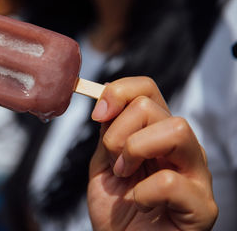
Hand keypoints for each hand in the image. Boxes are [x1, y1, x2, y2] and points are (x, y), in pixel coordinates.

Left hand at [87, 77, 217, 230]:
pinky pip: (170, 182)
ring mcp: (195, 174)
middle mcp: (180, 147)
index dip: (119, 92)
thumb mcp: (103, 162)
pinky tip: (139, 202)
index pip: (147, 89)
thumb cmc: (116, 209)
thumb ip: (109, 131)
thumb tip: (107, 96)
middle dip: (118, 132)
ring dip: (135, 151)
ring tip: (124, 175)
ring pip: (176, 129)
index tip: (97, 114)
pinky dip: (143, 192)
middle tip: (114, 162)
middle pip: (152, 106)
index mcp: (156, 133)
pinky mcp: (202, 206)